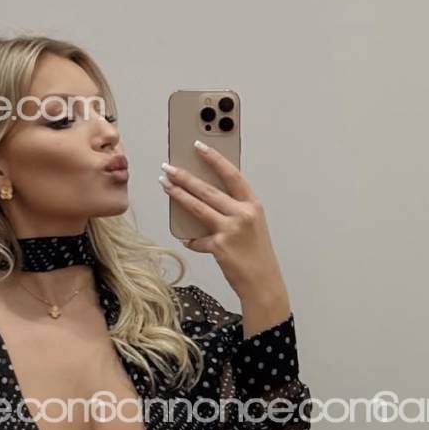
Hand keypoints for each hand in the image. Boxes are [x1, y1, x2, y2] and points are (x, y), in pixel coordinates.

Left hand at [159, 142, 284, 299]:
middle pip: (208, 189)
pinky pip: (198, 239)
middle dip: (185, 176)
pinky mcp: (219, 246)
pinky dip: (191, 239)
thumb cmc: (257, 255)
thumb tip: (205, 197)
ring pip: (198, 207)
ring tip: (165, 185)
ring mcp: (231, 230)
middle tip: (169, 168)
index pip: (231, 174)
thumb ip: (234, 210)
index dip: (214, 158)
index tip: (199, 146)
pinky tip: (186, 238)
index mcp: (253, 205)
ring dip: (178, 194)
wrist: (263, 283)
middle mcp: (243, 214)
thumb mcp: (252, 226)